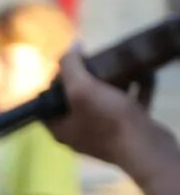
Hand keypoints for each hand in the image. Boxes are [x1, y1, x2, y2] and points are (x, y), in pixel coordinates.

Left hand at [46, 45, 168, 177]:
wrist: (146, 147)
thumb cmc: (109, 120)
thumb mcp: (82, 89)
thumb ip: (71, 67)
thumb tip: (71, 47)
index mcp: (60, 129)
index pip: (46, 103)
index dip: (54, 82)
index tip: (69, 65)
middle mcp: (78, 134)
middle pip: (76, 101)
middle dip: (86, 80)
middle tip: (95, 62)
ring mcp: (103, 134)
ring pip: (104, 102)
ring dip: (113, 83)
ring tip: (117, 64)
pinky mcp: (126, 132)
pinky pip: (129, 105)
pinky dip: (136, 89)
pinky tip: (145, 72)